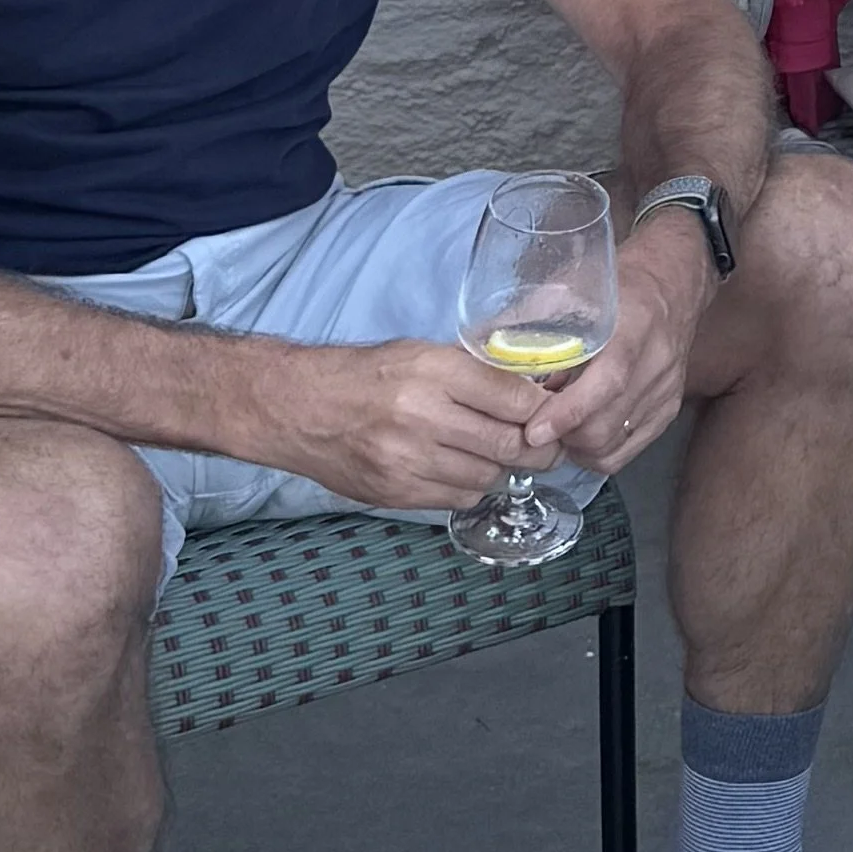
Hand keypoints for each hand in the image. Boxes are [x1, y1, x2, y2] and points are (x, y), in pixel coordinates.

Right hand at [261, 338, 564, 508]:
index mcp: (432, 371)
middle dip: (539, 448)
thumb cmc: (363, 376)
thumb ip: (472, 373)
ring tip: (503, 456)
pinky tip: (467, 470)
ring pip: (489, 476)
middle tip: (547, 445)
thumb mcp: (419, 354)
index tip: (553, 412)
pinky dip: (473, 486)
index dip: (543, 408)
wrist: (299, 408)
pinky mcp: (397, 492)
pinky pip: (459, 497)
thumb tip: (529, 388)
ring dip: (505, 469)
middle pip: (510, 443)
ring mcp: (408, 460)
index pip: (514, 396)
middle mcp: (422, 416)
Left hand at [535, 218, 710, 475]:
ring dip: (576, 446)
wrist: (672, 283)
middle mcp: (656, 362)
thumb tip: (481, 346)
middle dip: (563, 436)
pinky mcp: (669, 410)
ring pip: (614, 444)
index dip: (568, 412)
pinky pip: (628, 451)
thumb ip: (532, 317)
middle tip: (531, 427)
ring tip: (553, 429)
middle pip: (607, 424)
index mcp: (634, 324)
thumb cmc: (616, 281)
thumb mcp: (573, 284)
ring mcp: (666, 391)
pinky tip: (577, 435)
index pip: (608, 381)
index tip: (533, 430)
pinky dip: (596, 452)